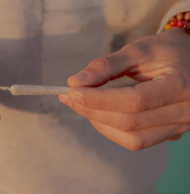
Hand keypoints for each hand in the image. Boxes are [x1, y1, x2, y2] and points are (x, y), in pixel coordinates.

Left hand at [59, 28, 189, 150]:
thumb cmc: (167, 51)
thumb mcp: (139, 50)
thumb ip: (106, 65)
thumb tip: (74, 82)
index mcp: (180, 86)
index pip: (134, 102)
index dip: (98, 100)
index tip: (71, 92)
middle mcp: (185, 112)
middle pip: (130, 123)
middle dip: (92, 111)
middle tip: (69, 98)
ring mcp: (180, 126)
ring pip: (132, 139)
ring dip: (100, 124)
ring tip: (81, 106)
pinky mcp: (171, 133)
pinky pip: (137, 140)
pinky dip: (112, 130)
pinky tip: (98, 114)